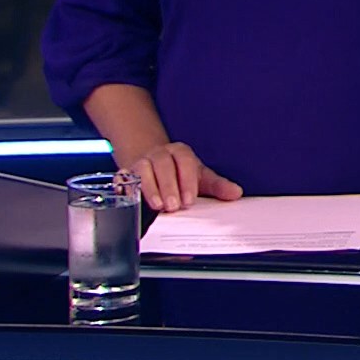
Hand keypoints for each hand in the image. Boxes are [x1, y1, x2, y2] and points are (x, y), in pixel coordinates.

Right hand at [124, 141, 241, 212]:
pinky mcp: (126, 172)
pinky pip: (124, 177)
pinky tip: (133, 199)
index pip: (185, 162)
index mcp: (181, 152)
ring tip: (157, 206)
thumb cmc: (180, 174)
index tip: (190, 200)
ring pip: (143, 170)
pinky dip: (127, 187)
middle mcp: (160, 154)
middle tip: (174, 206)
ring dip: (150, 188)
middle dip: (168, 187)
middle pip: (163, 165)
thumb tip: (236, 193)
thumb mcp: (200, 178)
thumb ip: (217, 186)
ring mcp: (142, 162)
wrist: (154, 166)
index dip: (187, 181)